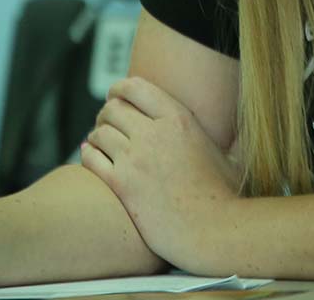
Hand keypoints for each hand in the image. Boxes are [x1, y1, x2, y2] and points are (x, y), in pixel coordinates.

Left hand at [81, 77, 240, 271]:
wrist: (212, 227)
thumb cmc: (224, 193)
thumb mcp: (224, 151)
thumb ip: (212, 138)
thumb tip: (226, 138)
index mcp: (179, 118)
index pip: (136, 86)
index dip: (119, 88)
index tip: (116, 95)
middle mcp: (154, 133)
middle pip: (113, 108)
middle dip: (106, 112)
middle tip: (107, 122)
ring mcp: (136, 159)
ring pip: (99, 133)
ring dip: (96, 135)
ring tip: (99, 142)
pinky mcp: (122, 185)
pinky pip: (91, 160)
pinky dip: (87, 155)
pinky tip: (90, 156)